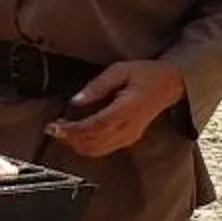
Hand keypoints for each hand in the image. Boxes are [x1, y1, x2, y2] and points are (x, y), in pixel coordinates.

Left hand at [44, 60, 186, 158]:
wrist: (169, 85)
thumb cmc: (145, 75)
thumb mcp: (120, 70)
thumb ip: (98, 86)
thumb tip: (76, 101)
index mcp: (128, 109)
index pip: (96, 126)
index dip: (73, 130)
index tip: (55, 127)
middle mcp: (129, 128)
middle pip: (94, 143)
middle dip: (69, 139)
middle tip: (52, 129)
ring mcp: (129, 137)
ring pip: (97, 150)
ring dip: (76, 145)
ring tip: (60, 131)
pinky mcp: (128, 140)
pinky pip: (103, 149)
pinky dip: (86, 146)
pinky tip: (75, 136)